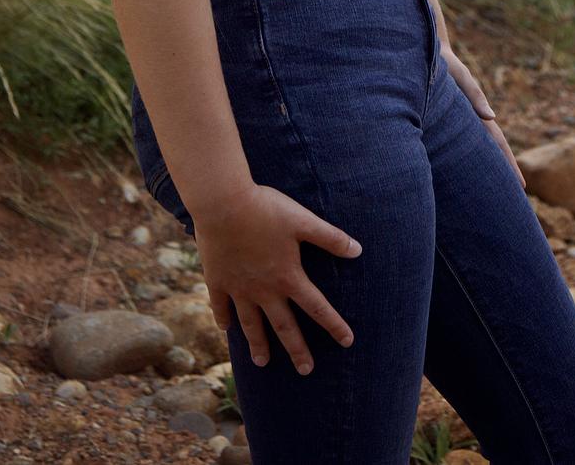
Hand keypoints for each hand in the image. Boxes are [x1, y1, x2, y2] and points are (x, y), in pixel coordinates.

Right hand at [193, 183, 362, 374]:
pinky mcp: (217, 280)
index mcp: (288, 276)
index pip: (317, 306)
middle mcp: (264, 289)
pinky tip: (225, 330)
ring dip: (258, 343)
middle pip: (284, 325)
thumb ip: (330, 238)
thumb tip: (358, 250)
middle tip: (306, 370)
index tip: (347, 342)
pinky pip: (221, 306)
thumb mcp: (303, 220)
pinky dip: (223, 319)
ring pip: (251, 323)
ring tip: (262, 363)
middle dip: (297, 349)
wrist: (223, 204)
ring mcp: (239, 288)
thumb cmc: (266, 209)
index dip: (334, 324)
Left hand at [441, 47, 526, 189]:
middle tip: (512, 201)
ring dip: (485, 170)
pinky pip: (457, 146)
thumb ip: (476, 95)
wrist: (424, 52)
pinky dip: (464, 161)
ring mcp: (458, 124)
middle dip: (502, 175)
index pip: (499, 145)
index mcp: (478, 113)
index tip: (521, 187)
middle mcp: (470, 121)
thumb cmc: (444, 63)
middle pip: (490, 153)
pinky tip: (459, 174)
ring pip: (475, 152)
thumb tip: (492, 118)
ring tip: (489, 193)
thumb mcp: (461, 77)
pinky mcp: (444, 123)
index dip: (510, 166)